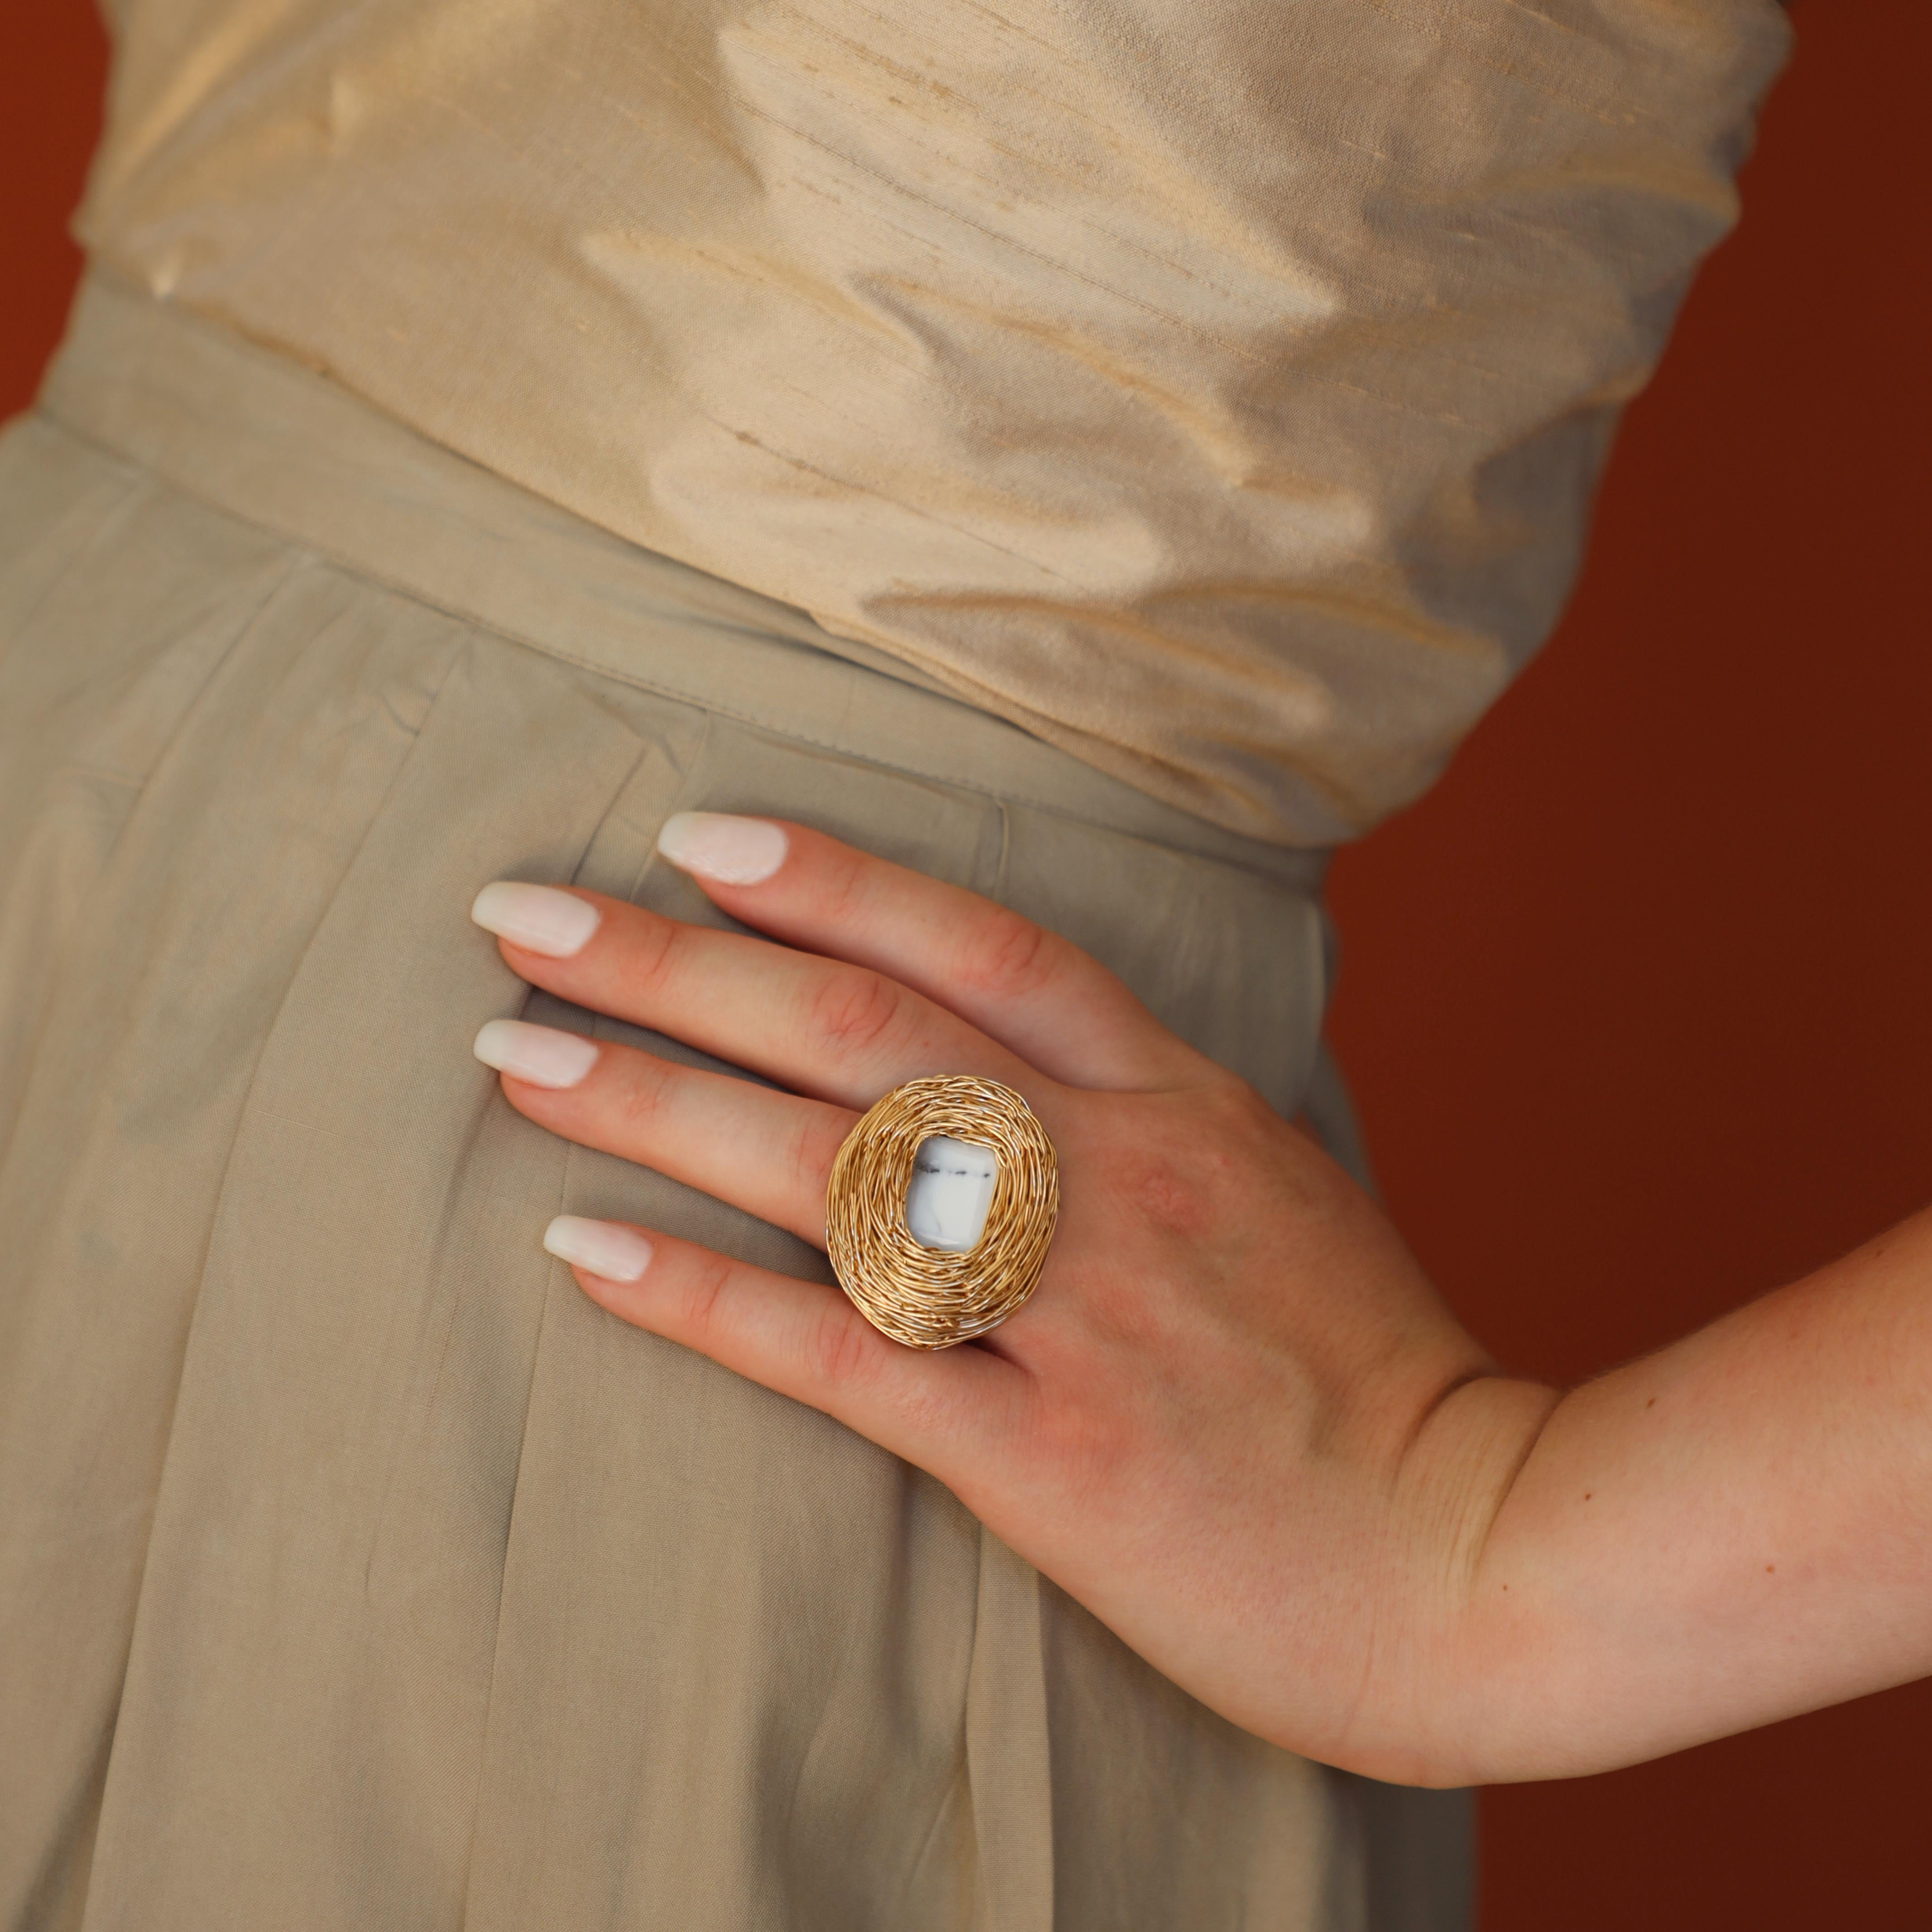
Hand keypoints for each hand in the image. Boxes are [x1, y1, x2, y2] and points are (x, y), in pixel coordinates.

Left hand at [469, 812, 1549, 1784]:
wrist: (1491, 1552)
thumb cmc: (1375, 1371)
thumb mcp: (1279, 1189)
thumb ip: (1153, 1116)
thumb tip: (1024, 1065)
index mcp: (1182, 1104)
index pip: (986, 946)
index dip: (836, 877)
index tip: (702, 837)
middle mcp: (1119, 1176)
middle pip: (865, 1031)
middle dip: (681, 962)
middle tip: (524, 913)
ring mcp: (1083, 1311)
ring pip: (832, 1170)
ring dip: (653, 1099)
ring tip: (512, 1053)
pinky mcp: (1051, 1457)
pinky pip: (845, 1356)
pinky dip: (704, 1296)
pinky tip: (583, 1248)